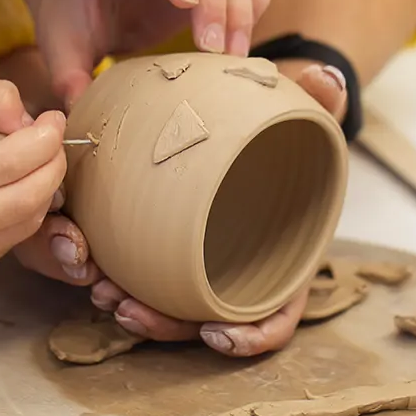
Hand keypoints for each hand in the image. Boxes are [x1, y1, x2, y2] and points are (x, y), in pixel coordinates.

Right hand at [0, 81, 67, 277]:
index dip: (45, 139)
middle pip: (27, 198)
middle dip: (53, 163)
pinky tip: (14, 185)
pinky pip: (16, 236)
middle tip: (52, 138)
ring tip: (34, 157)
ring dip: (46, 185)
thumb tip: (34, 125)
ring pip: (29, 220)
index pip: (8, 165)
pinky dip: (29, 206)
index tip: (54, 119)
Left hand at [35, 0, 271, 103]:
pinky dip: (258, 2)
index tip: (186, 4)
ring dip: (242, 8)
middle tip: (214, 51)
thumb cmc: (74, 16)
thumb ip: (65, 75)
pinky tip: (243, 41)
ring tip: (233, 56)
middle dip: (216, 0)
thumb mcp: (59, 45)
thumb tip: (80, 108)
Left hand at [88, 59, 348, 356]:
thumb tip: (326, 79)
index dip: (250, 336)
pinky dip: (118, 273)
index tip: (215, 334)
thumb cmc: (281, 135)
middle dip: (165, 325)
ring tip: (99, 288)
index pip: (277, 313)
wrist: (249, 131)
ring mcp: (201, 261)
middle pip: (206, 318)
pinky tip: (89, 259)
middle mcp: (239, 269)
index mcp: (281, 257)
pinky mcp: (165, 240)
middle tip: (125, 307)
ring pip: (168, 304)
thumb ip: (319, 100)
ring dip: (133, 306)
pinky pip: (141, 270)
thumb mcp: (303, 115)